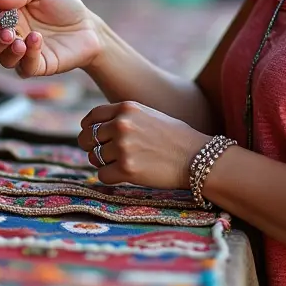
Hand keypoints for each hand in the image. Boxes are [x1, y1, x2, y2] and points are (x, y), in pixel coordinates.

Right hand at [0, 0, 102, 77]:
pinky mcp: (36, 66)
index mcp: (1, 16)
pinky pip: (23, 68)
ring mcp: (19, 53)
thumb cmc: (62, 5)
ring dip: (1, 46)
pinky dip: (26, 54)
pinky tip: (36, 40)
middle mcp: (6, 36)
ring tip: (16, 35)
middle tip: (4, 22)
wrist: (89, 25)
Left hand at [76, 101, 210, 189]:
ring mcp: (123, 147)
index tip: (91, 136)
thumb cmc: (176, 137)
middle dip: (92, 147)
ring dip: (105, 163)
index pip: (92, 117)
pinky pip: (102, 175)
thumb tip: (97, 129)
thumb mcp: (148, 115)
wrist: (197, 157)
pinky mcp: (127, 169)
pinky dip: (110, 177)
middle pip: (88, 138)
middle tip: (102, 155)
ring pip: (94, 158)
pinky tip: (125, 175)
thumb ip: (124, 118)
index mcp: (126, 108)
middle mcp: (122, 125)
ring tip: (124, 163)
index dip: (88, 128)